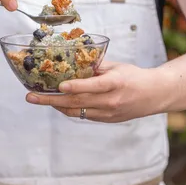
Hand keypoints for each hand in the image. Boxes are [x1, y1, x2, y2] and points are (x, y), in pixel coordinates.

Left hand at [26, 62, 167, 122]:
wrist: (153, 95)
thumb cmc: (135, 76)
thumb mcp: (116, 66)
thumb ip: (95, 67)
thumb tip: (74, 65)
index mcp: (115, 83)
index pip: (92, 86)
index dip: (75, 86)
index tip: (58, 86)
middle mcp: (110, 100)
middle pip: (77, 102)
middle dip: (51, 100)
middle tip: (32, 97)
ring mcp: (108, 113)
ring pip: (77, 112)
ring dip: (56, 106)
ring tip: (39, 99)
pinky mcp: (107, 120)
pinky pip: (83, 116)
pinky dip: (69, 109)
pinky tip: (59, 103)